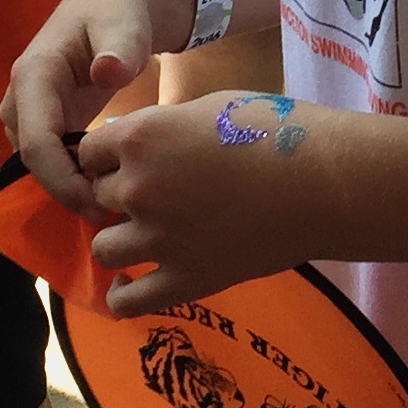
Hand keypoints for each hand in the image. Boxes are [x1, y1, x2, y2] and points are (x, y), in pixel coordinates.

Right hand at [1, 0, 193, 216]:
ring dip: (64, 184)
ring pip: (36, 159)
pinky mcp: (48, 114)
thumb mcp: (126, 22)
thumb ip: (120, 48)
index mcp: (34, 73)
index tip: (96, 202)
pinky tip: (103, 186)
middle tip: (107, 213)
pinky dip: (70, 172)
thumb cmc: (122, 8)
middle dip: (62, 188)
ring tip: (107, 204)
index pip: (34, 141)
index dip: (60, 179)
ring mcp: (32, 105)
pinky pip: (48, 153)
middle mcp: (23, 93)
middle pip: (30, 157)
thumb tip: (104, 72)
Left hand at [80, 97, 326, 313]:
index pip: (88, 152)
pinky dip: (121, 294)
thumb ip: (163, 127)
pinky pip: (127, 299)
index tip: (127, 159)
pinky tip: (128, 284)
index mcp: (140, 139)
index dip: (107, 155)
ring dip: (118, 239)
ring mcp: (158, 239)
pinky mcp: (184, 280)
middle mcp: (137, 189)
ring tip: (141, 235)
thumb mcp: (208, 108)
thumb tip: (141, 146)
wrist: (319, 181)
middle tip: (152, 193)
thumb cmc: (273, 128)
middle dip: (118, 194)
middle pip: (96, 197)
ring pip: (103, 248)